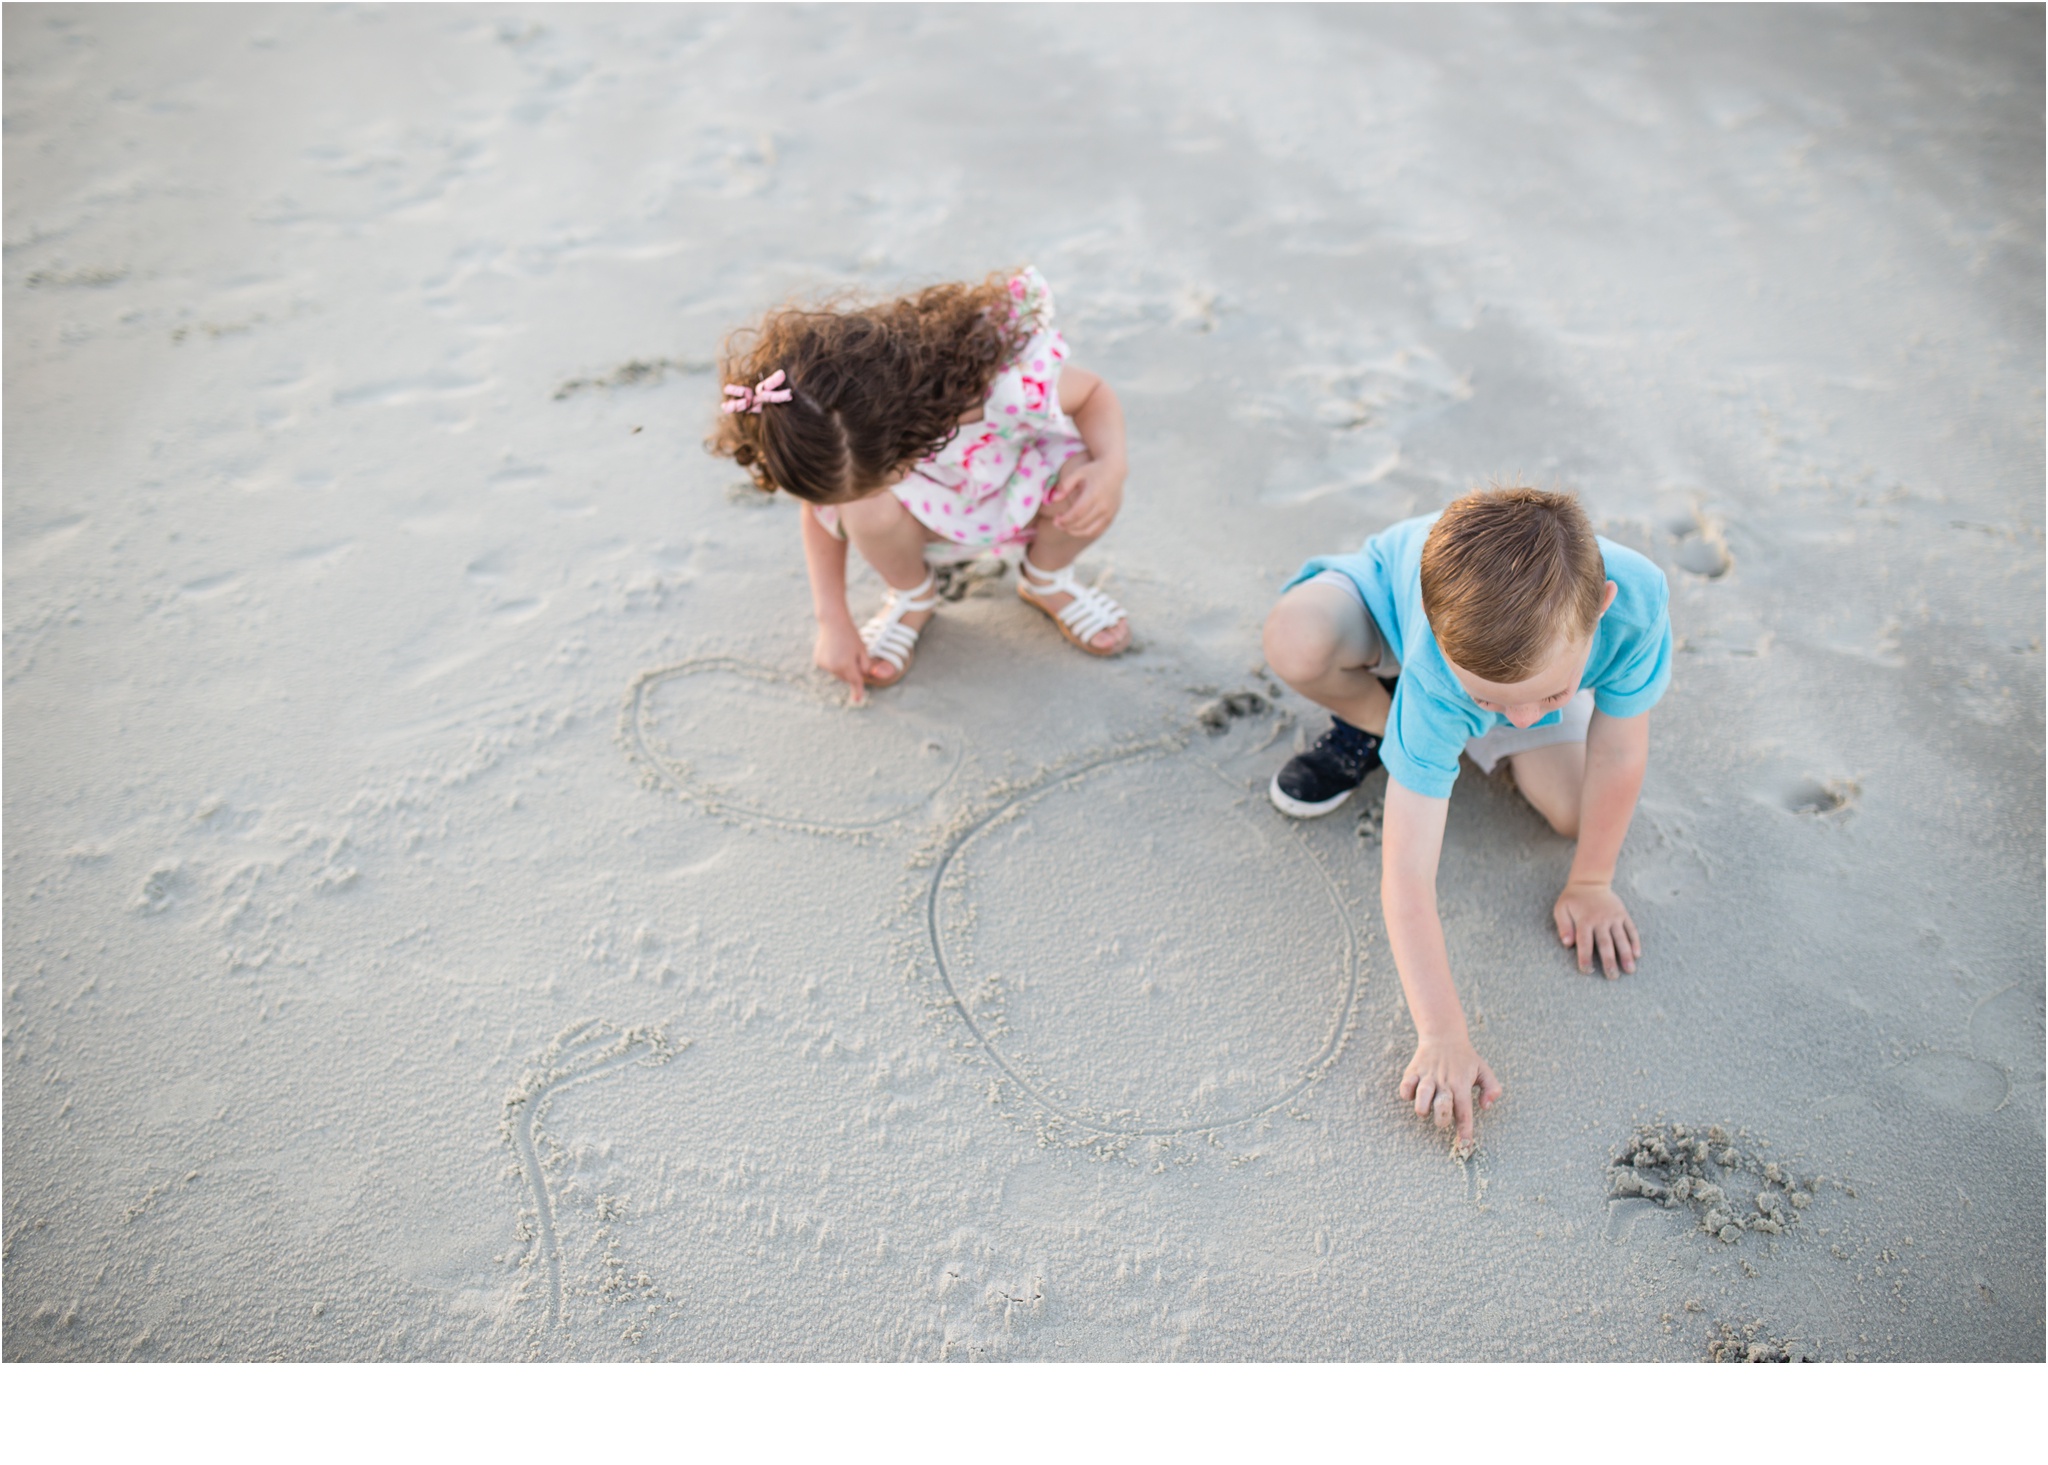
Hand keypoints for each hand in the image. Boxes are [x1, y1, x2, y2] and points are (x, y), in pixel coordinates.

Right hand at [813, 619, 869, 704]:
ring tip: (842, 650)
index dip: (858, 691)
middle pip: (846, 677)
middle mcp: (834, 667)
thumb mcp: (863, 649)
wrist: (832, 622)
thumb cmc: (851, 635)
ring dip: (842, 667)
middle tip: (852, 655)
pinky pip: (830, 667)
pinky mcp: (818, 661)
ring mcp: (824, 665)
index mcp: (847, 664)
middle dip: (851, 672)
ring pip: (838, 673)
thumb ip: (865, 665)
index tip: (857, 700)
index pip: (855, 681)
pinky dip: (834, 663)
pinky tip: (834, 650)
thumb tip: (862, 677)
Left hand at [1049, 455, 1124, 538]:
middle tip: (1056, 523)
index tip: (1055, 519)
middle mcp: (1103, 506)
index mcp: (1094, 494)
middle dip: (1066, 526)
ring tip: (1064, 527)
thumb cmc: (1093, 471)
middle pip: (1082, 524)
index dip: (1064, 520)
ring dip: (1074, 532)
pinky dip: (1085, 533)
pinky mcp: (1111, 517)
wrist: (1115, 470)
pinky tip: (1076, 528)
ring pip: (1089, 531)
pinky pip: (1097, 531)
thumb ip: (1065, 485)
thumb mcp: (1078, 473)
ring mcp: (1109, 513)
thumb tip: (1053, 499)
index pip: (1077, 513)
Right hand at [1400, 1032, 1501, 1150]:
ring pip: (1422, 1099)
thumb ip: (1492, 1088)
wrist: (1443, 1034)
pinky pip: (1405, 1088)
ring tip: (1426, 1109)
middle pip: (1441, 1108)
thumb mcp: (1484, 1070)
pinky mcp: (1412, 1072)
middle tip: (1443, 1118)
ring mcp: (1427, 1077)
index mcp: (1461, 1084)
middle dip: (1442, 1120)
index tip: (1464, 1147)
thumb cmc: (1465, 1058)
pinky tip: (1413, 1095)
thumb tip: (1485, 1106)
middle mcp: (1444, 1082)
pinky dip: (1407, 1095)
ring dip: (1423, 1109)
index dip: (1465, 1131)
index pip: (1464, 1112)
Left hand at [1553, 878, 1639, 977]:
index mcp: (1584, 920)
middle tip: (1613, 977)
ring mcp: (1614, 917)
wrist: (1591, 881)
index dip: (1585, 958)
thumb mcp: (1561, 909)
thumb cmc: (1573, 899)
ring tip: (1630, 970)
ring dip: (1626, 955)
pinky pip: (1631, 929)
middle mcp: (1601, 920)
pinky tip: (1637, 954)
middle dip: (1609, 961)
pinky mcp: (1623, 915)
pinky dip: (1635, 942)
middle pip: (1606, 943)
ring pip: (1621, 938)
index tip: (1587, 971)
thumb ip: (1564, 926)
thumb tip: (1567, 944)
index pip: (1585, 942)